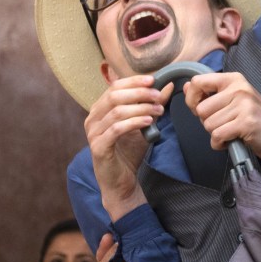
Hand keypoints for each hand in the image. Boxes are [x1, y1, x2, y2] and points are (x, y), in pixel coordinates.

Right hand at [84, 75, 172, 217]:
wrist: (121, 181)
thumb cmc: (129, 152)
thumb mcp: (144, 124)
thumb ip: (153, 105)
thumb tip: (168, 85)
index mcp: (100, 109)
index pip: (114, 87)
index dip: (134, 81)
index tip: (153, 80)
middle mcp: (93, 118)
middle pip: (114, 96)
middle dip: (139, 93)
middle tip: (157, 96)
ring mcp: (93, 133)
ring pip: (116, 111)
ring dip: (140, 108)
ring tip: (158, 110)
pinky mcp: (98, 147)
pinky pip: (116, 129)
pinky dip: (134, 122)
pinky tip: (148, 122)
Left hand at [183, 71, 260, 165]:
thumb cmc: (254, 120)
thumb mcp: (232, 101)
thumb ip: (209, 94)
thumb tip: (186, 86)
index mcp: (234, 79)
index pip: (198, 82)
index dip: (192, 99)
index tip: (200, 109)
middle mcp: (239, 88)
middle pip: (201, 109)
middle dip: (208, 122)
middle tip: (225, 124)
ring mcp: (244, 104)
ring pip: (208, 124)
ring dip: (216, 134)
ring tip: (231, 132)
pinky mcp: (246, 122)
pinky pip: (217, 135)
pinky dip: (220, 143)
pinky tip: (231, 140)